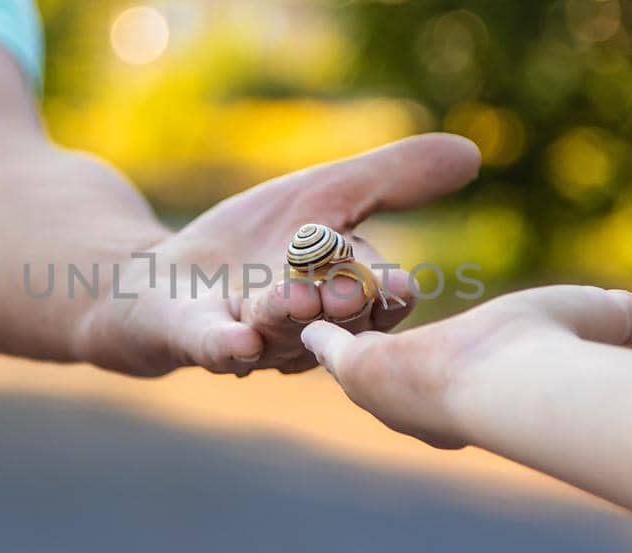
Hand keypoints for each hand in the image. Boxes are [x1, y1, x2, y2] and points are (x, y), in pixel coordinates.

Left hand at [73, 134, 480, 376]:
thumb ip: (393, 178)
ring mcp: (250, 337)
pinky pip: (215, 348)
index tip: (395, 284)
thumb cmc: (252, 242)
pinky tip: (237, 341)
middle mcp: (306, 329)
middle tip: (346, 292)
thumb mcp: (325, 195)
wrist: (158, 274)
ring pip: (281, 333)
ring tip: (291, 297)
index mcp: (344, 296)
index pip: (383, 297)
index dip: (387, 291)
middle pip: (339, 321)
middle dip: (344, 306)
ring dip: (287, 315)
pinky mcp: (194, 340)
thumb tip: (473, 154)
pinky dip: (227, 346)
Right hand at [299, 285, 631, 447]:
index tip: (434, 359)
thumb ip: (614, 316)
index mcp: (465, 408)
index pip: (442, 396)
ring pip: (355, 369)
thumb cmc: (553, 359)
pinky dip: (321, 330)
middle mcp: (420, 413)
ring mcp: (387, 397)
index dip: (437, 375)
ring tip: (321, 316)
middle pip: (386, 388)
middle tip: (357, 338)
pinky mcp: (359, 372)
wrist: (511, 383)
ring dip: (342, 345)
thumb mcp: (587, 318)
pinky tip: (303, 315)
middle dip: (372, 365)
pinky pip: (330, 350)